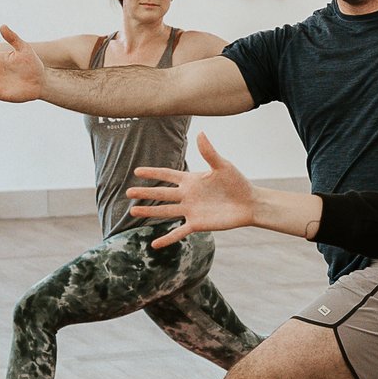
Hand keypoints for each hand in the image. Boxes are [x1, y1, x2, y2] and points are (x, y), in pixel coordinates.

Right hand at [127, 133, 254, 248]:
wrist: (249, 204)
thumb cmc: (237, 183)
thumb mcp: (223, 166)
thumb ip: (209, 152)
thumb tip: (201, 133)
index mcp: (191, 180)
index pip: (167, 175)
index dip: (153, 173)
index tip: (137, 171)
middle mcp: (187, 195)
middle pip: (161, 194)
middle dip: (145, 193)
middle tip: (128, 192)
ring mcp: (190, 210)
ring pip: (165, 211)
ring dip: (149, 212)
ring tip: (133, 212)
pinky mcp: (197, 224)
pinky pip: (178, 232)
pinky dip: (167, 238)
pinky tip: (154, 245)